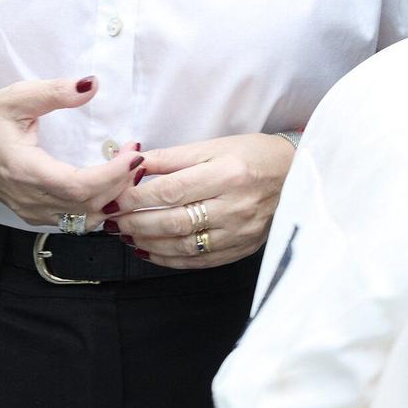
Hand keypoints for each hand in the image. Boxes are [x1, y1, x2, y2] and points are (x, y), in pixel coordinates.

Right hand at [0, 76, 144, 227]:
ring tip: (126, 170)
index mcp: (26, 171)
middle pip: (89, 207)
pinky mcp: (34, 215)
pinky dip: (98, 207)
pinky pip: (74, 221)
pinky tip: (108, 184)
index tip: (134, 154)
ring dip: (112, 198)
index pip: (80, 187)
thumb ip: (55, 92)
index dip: (113, 175)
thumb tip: (91, 84)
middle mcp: (30, 199)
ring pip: (85, 220)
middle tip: (136, 155)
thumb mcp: (17, 97)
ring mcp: (31, 212)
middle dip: (121, 184)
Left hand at [102, 133, 294, 268]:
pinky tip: (148, 250)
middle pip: (173, 221)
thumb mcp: (213, 146)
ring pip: (182, 245)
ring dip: (146, 242)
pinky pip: (198, 261)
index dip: (135, 197)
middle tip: (111, 220)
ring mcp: (240, 233)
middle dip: (135, 222)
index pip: (170, 191)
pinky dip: (168, 259)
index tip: (113, 197)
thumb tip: (132, 164)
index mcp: (227, 174)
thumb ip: (171, 158)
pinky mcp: (242, 249)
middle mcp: (235, 206)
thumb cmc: (251, 155)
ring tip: (124, 234)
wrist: (296, 175)